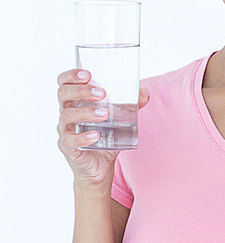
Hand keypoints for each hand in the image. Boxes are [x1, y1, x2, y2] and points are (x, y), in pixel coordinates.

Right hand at [57, 69, 149, 189]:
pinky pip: (70, 140)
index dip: (71, 75)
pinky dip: (83, 137)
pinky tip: (96, 136)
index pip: (64, 83)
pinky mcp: (68, 148)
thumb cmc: (106, 139)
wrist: (99, 168)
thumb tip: (144, 92)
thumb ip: (131, 106)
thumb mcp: (120, 120)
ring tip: (105, 114)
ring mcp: (65, 130)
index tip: (88, 73)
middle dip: (81, 91)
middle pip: (63, 94)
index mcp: (75, 102)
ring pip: (67, 116)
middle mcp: (66, 113)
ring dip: (86, 112)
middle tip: (102, 93)